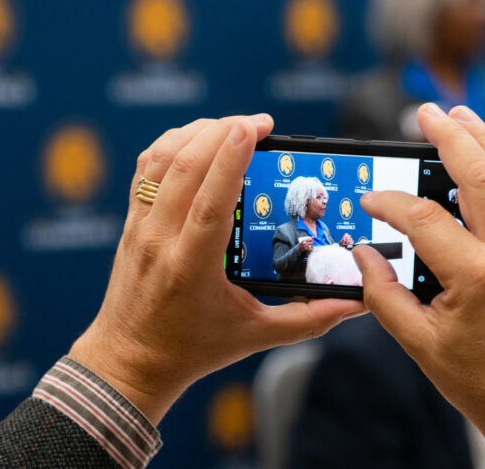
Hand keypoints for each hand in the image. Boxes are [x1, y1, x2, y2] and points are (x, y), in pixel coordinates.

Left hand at [69, 115, 364, 424]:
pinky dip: (172, 145)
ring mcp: (138, 227)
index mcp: (190, 266)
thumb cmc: (192, 350)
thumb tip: (354, 303)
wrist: (130, 362)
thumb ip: (309, 318)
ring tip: (232, 127)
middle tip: (259, 123)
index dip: (232, 157)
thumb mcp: (255, 336)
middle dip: (223, 131)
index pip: (210, 199)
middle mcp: (158, 240)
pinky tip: (197, 141)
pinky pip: (146, 169)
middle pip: (185, 166)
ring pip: (161, 160)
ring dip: (197, 133)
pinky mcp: (130, 222)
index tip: (255, 127)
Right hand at [352, 104, 484, 463]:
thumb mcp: (420, 345)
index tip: (369, 203)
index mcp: (476, 276)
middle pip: (480, 174)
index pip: (422, 218)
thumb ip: (383, 296)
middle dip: (449, 136)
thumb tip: (363, 257)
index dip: (388, 204)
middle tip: (425, 113)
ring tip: (463, 115)